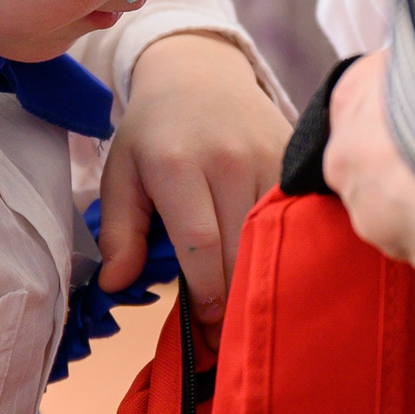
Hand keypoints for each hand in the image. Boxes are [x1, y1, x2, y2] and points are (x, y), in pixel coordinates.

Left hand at [99, 33, 289, 340]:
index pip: (200, 246)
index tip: (206, 333)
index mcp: (176, 164)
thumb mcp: (121, 174)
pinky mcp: (293, 156)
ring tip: (250, 313)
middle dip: (233, 302)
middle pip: (240, 250)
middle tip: (226, 341)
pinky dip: (287, 248)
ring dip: (262, 280)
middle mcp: (227, 159)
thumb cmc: (154, 131)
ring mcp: (267, 155)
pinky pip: (296, 216)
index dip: (205, 297)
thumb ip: (120, 233)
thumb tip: (117, 286)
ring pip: (273, 238)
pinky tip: (275, 272)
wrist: (200, 72)